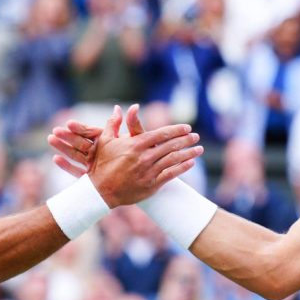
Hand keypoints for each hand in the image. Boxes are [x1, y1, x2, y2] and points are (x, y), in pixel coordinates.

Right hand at [47, 104, 146, 176]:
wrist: (141, 180)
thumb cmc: (142, 158)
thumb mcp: (137, 141)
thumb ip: (133, 125)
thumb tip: (134, 106)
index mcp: (108, 141)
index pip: (92, 132)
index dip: (81, 127)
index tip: (70, 123)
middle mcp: (99, 152)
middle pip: (80, 143)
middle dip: (68, 136)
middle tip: (55, 130)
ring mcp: (94, 165)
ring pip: (76, 155)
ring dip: (63, 147)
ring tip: (51, 139)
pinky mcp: (91, 179)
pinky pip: (77, 172)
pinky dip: (66, 166)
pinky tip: (55, 159)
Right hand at [49, 105, 202, 206]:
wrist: (100, 191)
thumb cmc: (102, 164)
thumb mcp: (105, 141)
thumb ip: (113, 123)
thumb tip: (117, 108)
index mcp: (135, 144)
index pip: (161, 133)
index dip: (176, 130)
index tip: (187, 128)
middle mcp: (144, 157)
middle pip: (171, 145)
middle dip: (186, 140)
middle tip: (196, 136)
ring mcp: (149, 171)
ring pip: (174, 159)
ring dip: (188, 153)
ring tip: (199, 149)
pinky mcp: (151, 185)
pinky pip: (171, 174)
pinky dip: (182, 168)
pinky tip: (191, 163)